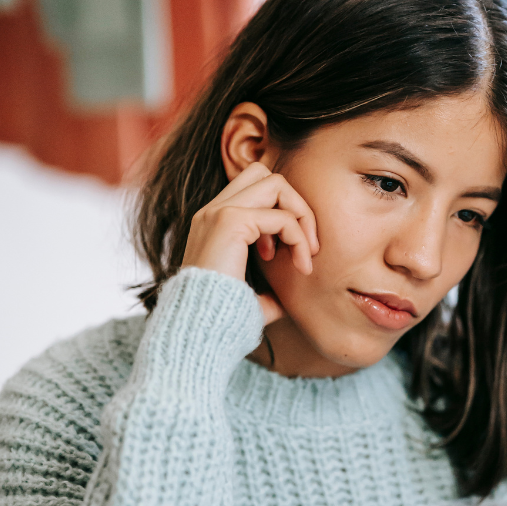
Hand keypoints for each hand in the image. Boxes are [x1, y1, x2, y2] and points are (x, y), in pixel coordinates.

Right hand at [181, 162, 318, 323]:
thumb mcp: (254, 296)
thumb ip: (273, 287)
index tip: (282, 256)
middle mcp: (212, 211)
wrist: (199, 331)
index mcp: (213, 222)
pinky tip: (300, 266)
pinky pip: (282, 217)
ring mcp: (218, 212)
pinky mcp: (230, 222)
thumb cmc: (226, 321)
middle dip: (295, 205)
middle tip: (306, 246)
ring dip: (301, 215)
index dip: (280, 214)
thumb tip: (297, 294)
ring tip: (307, 253)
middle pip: (265, 174)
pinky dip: (299, 238)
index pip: (255, 188)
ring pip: (276, 183)